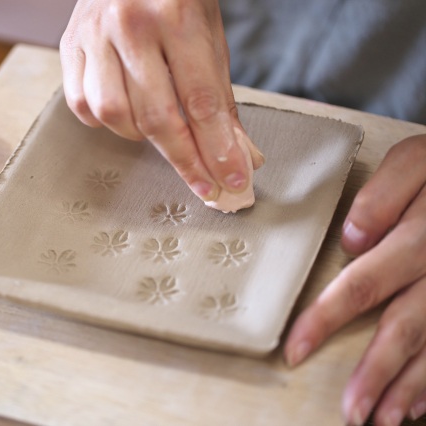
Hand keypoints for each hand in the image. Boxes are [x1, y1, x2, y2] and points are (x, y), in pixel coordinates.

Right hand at [59, 0, 263, 202]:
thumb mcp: (208, 36)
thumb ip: (219, 96)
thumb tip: (236, 154)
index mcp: (176, 16)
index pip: (200, 100)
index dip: (216, 149)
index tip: (230, 180)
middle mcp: (130, 25)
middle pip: (157, 116)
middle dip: (185, 159)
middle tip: (203, 181)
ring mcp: (94, 35)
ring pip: (113, 114)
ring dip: (141, 136)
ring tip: (158, 128)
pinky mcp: (69, 47)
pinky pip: (82, 105)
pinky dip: (106, 121)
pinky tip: (124, 112)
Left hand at [285, 135, 425, 425]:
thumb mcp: (417, 160)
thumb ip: (384, 196)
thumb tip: (351, 242)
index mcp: (419, 238)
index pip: (361, 285)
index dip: (325, 321)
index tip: (295, 352)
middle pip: (404, 327)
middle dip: (375, 374)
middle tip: (350, 412)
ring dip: (410, 387)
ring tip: (382, 421)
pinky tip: (421, 405)